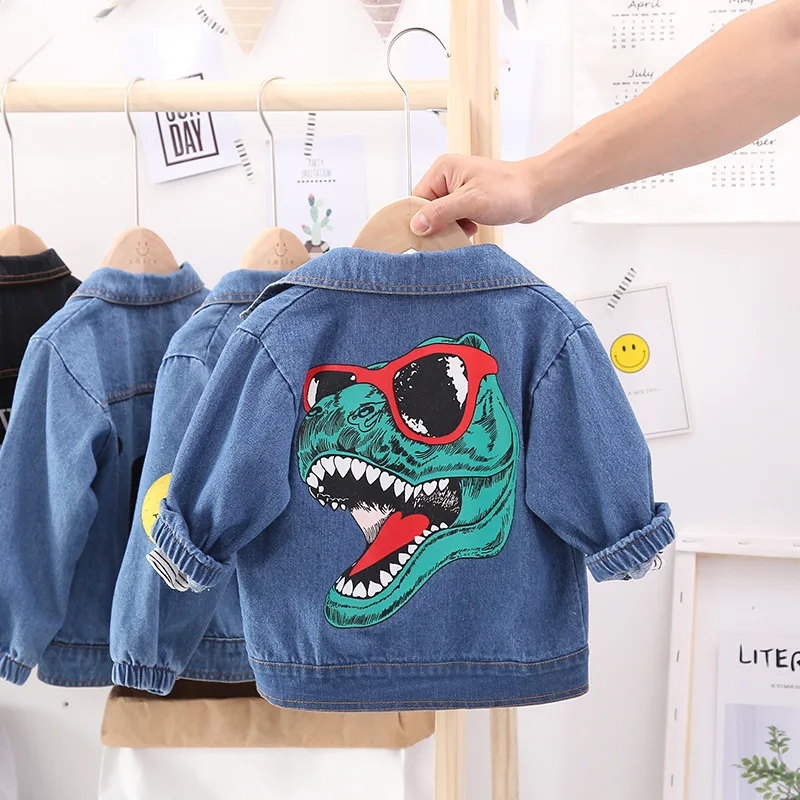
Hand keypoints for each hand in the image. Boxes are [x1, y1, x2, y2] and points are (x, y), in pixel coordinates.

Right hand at [411, 155, 544, 236]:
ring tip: (466, 230)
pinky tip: (472, 229)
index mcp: (443, 169)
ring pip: (440, 217)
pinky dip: (460, 229)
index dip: (419, 219)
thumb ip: (441, 212)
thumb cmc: (510, 190)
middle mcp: (448, 177)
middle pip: (427, 209)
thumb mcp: (471, 202)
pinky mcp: (468, 201)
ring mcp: (458, 189)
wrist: (537, 192)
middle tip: (449, 235)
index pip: (417, 199)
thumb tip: (416, 225)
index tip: (424, 237)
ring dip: (450, 229)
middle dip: (436, 226)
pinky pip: (454, 219)